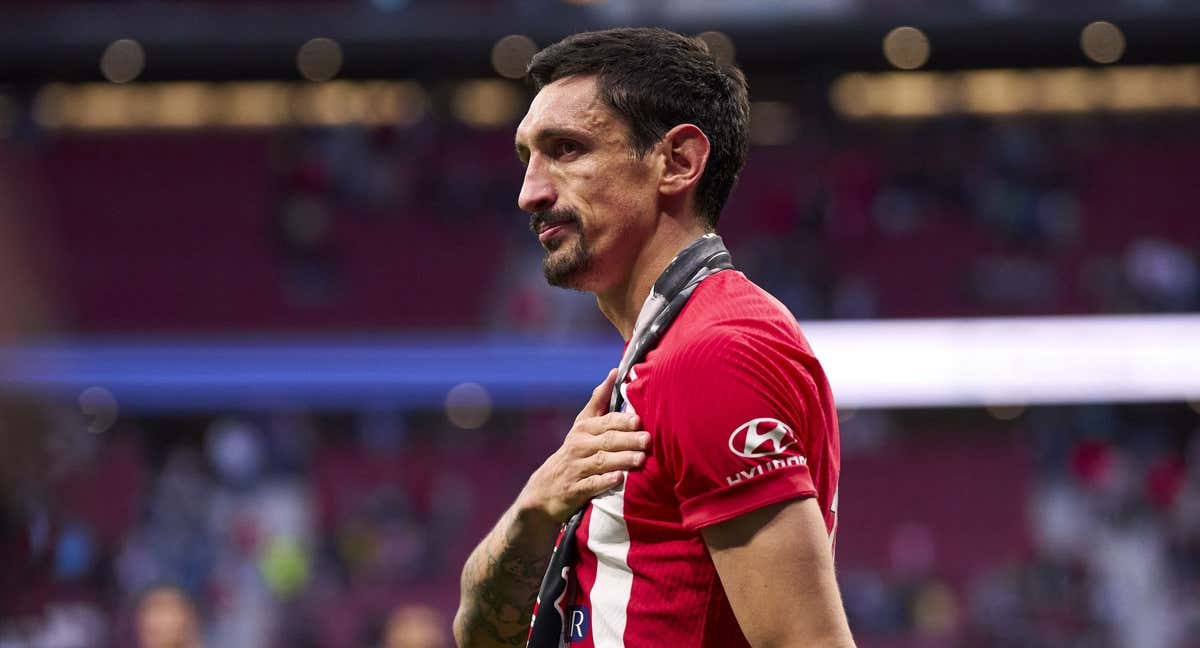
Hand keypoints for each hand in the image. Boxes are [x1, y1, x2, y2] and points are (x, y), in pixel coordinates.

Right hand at [516, 368, 649, 522]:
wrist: (545, 489)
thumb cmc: (574, 451)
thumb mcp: (582, 424)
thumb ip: (599, 400)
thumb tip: (616, 372)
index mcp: (584, 428)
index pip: (606, 421)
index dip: (622, 421)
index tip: (639, 420)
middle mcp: (579, 445)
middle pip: (607, 441)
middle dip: (628, 440)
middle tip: (647, 440)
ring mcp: (576, 468)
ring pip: (601, 461)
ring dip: (622, 459)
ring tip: (641, 459)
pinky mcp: (575, 489)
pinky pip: (591, 484)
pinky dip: (605, 481)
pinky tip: (619, 479)